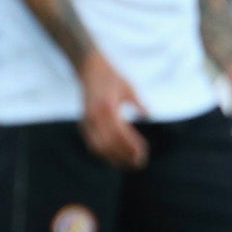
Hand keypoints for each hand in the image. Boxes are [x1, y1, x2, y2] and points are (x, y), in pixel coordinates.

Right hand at [78, 49, 146, 168]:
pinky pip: (90, 142)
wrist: (88, 67)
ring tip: (126, 164)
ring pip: (98, 147)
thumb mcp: (129, 87)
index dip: (132, 147)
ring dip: (112, 158)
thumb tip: (148, 116)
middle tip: (138, 163)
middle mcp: (95, 117)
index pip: (121, 135)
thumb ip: (139, 103)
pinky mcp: (83, 121)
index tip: (143, 154)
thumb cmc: (110, 76)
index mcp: (109, 108)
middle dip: (124, 157)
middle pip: (110, 145)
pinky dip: (101, 152)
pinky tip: (112, 156)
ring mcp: (87, 120)